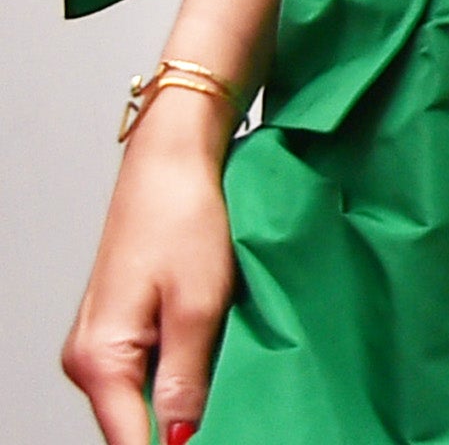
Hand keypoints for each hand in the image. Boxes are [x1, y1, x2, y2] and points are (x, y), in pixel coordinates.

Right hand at [62, 91, 237, 444]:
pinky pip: (148, 371)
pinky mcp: (121, 327)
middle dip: (179, 426)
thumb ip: (186, 381)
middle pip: (134, 425)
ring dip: (183, 398)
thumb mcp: (199, 304)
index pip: (128, 442)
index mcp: (100, 359)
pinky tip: (211, 357)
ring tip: (226, 380)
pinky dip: (179, 371)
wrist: (172, 157)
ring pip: (143, 398)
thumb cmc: (183, 214)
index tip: (215, 436)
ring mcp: (103, 344)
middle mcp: (89, 360)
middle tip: (232, 408)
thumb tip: (178, 442)